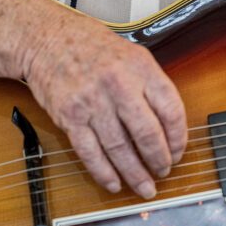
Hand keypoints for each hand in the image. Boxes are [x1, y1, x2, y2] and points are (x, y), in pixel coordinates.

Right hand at [21, 12, 186, 199]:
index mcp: (141, 68)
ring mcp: (92, 102)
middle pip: (147, 134)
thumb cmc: (93, 47)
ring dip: (135, 173)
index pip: (171, 110)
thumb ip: (152, 86)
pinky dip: (104, 173)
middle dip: (159, 160)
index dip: (178, 138)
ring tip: (144, 186)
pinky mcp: (69, 117)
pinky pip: (90, 153)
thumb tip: (170, 127)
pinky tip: (114, 183)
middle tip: (163, 172)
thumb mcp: (133, 55)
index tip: (177, 151)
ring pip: (120, 149)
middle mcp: (118, 85)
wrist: (48, 38)